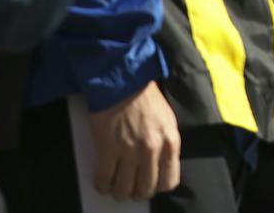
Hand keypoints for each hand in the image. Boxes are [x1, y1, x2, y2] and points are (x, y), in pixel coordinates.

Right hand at [87, 81, 180, 201]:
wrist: (124, 81)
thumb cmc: (146, 99)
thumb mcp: (167, 121)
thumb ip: (166, 145)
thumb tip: (160, 167)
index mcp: (170, 142)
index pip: (169, 181)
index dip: (157, 187)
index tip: (149, 184)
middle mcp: (152, 150)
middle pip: (145, 189)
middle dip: (137, 192)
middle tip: (130, 187)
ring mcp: (129, 151)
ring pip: (124, 189)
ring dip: (118, 191)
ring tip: (116, 185)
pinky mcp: (108, 149)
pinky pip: (104, 180)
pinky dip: (102, 185)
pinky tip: (103, 180)